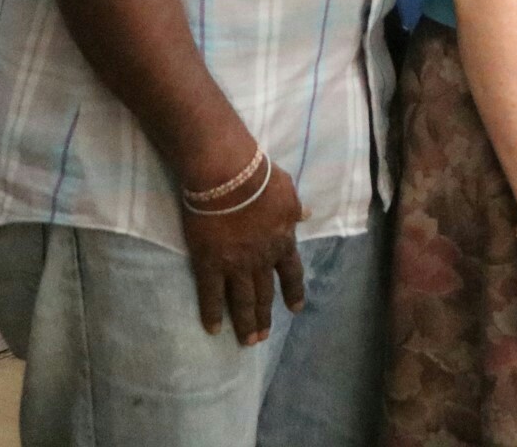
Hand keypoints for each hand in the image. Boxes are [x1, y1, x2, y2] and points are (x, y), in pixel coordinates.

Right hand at [182, 158, 304, 346]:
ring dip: (245, 323)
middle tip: (262, 338)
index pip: (292, 273)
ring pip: (242, 301)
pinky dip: (212, 313)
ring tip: (246, 341)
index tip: (295, 309)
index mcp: (283, 241)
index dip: (293, 292)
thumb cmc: (259, 178)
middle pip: (265, 293)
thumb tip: (307, 215)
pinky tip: (213, 329)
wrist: (227, 176)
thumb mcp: (287, 191)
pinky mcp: (209, 263)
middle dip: (265, 316)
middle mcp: (262, 259)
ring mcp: (235, 264)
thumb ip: (295, 209)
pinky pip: (210, 294)